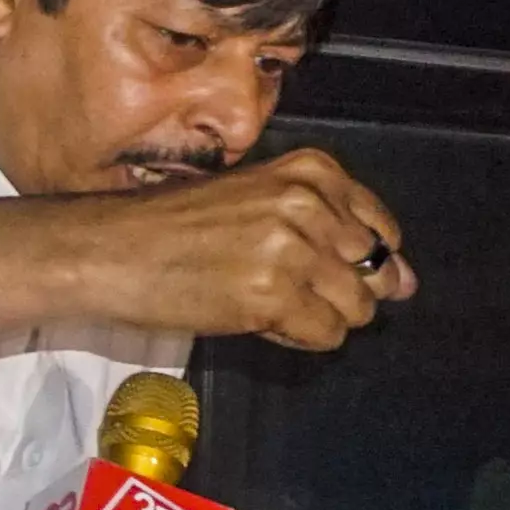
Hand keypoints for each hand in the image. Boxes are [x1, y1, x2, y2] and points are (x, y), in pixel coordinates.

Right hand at [34, 149, 412, 348]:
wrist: (102, 249)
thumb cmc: (166, 227)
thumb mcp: (254, 202)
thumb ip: (336, 232)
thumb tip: (407, 283)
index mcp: (309, 171)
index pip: (382, 230)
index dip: (350, 260)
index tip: (309, 263)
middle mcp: (307, 204)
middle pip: (373, 273)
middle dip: (333, 290)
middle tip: (274, 283)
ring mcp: (292, 249)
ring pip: (356, 309)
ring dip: (314, 316)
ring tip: (260, 300)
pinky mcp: (272, 295)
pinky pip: (325, 335)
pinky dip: (295, 338)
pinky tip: (254, 317)